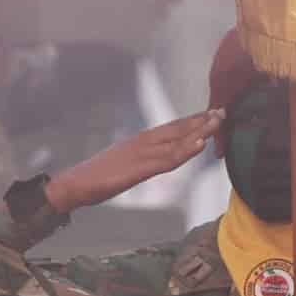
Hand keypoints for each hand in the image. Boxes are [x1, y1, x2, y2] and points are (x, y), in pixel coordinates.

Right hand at [46, 109, 221, 216]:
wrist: (72, 185)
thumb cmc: (94, 179)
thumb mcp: (121, 167)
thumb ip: (137, 162)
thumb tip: (150, 162)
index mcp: (138, 142)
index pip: (169, 128)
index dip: (191, 121)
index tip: (210, 114)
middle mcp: (142, 143)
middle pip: (176, 129)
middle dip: (200, 121)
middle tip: (223, 110)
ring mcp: (140, 155)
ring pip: (175, 141)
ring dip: (198, 131)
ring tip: (218, 122)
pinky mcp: (138, 169)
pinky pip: (167, 159)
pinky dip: (185, 150)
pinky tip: (200, 143)